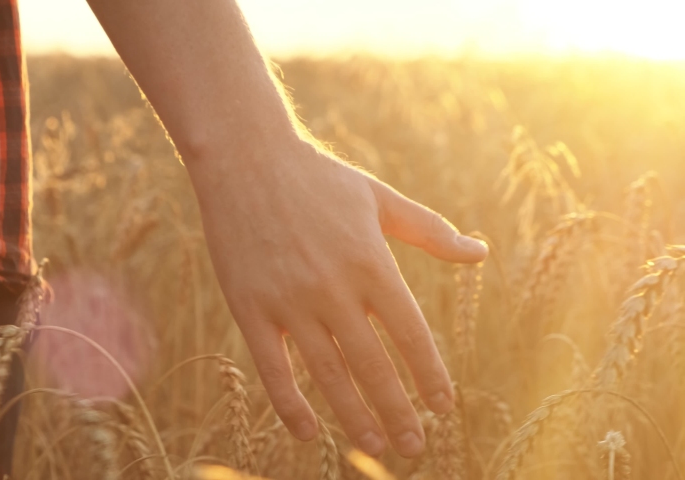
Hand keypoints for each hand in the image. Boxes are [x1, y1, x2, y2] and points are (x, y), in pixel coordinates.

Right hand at [186, 137, 486, 457]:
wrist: (245, 159)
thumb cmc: (318, 178)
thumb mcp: (379, 198)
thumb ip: (430, 231)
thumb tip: (481, 253)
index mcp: (371, 262)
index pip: (410, 334)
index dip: (429, 375)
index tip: (442, 407)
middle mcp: (333, 288)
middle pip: (373, 365)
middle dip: (398, 412)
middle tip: (414, 449)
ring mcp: (289, 301)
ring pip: (328, 374)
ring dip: (354, 416)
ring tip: (374, 446)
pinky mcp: (250, 308)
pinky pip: (274, 369)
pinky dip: (290, 405)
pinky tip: (308, 432)